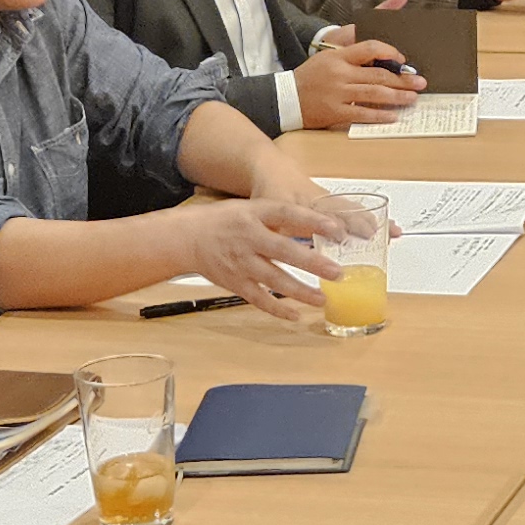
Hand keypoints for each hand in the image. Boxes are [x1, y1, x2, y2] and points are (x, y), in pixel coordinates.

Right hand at [177, 196, 343, 321]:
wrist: (188, 238)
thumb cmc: (225, 222)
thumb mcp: (253, 210)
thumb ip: (283, 218)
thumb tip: (321, 225)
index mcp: (255, 215)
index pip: (287, 214)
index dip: (312, 221)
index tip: (336, 229)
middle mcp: (249, 239)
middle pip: (284, 251)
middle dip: (312, 263)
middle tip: (336, 273)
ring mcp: (242, 263)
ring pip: (274, 280)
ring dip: (300, 291)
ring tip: (322, 299)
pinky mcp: (236, 283)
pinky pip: (259, 299)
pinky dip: (277, 309)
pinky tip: (296, 315)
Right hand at [295, 39, 422, 128]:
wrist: (285, 98)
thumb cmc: (311, 77)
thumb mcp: (328, 58)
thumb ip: (352, 56)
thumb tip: (382, 58)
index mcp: (339, 56)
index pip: (370, 48)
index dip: (391, 53)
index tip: (404, 60)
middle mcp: (339, 73)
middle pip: (378, 73)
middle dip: (403, 78)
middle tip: (420, 82)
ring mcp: (337, 93)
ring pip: (374, 93)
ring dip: (397, 96)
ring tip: (412, 98)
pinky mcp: (334, 111)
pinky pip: (362, 113)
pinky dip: (379, 115)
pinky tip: (393, 116)